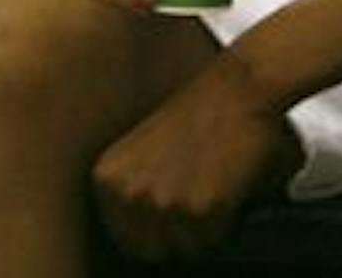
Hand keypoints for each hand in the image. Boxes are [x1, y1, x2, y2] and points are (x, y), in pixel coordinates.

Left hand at [92, 53, 298, 258]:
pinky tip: (226, 187)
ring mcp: (162, 202)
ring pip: (186, 249)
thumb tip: (144, 228)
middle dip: (177, 234)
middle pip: (153, 250)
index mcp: (107, 179)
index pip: (124, 240)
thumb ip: (133, 191)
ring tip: (211, 188)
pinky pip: (214, 240)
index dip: (153, 233)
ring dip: (204, 229)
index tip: (168, 217)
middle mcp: (128, 193)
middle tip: (195, 201)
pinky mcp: (200, 208)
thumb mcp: (140, 152)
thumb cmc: (196, 114)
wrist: (235, 90)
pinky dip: (226, 221)